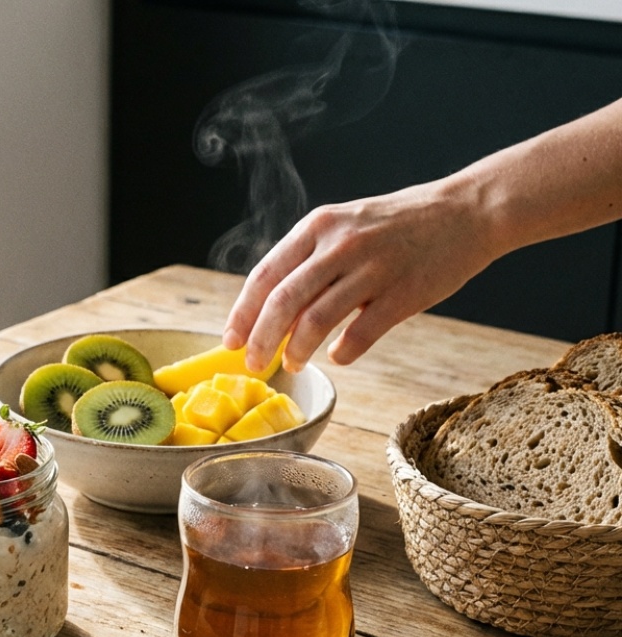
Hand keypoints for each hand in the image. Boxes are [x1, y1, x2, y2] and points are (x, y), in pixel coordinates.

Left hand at [222, 178, 497, 372]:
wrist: (467, 211)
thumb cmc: (397, 225)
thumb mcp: (345, 227)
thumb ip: (309, 262)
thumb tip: (271, 313)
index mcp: (319, 226)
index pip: (265, 275)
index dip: (242, 313)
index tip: (230, 341)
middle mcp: (340, 244)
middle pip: (283, 301)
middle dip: (261, 339)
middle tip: (253, 364)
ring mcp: (373, 268)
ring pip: (316, 319)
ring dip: (297, 349)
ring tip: (293, 363)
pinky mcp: (404, 293)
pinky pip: (361, 332)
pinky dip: (342, 351)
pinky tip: (337, 357)